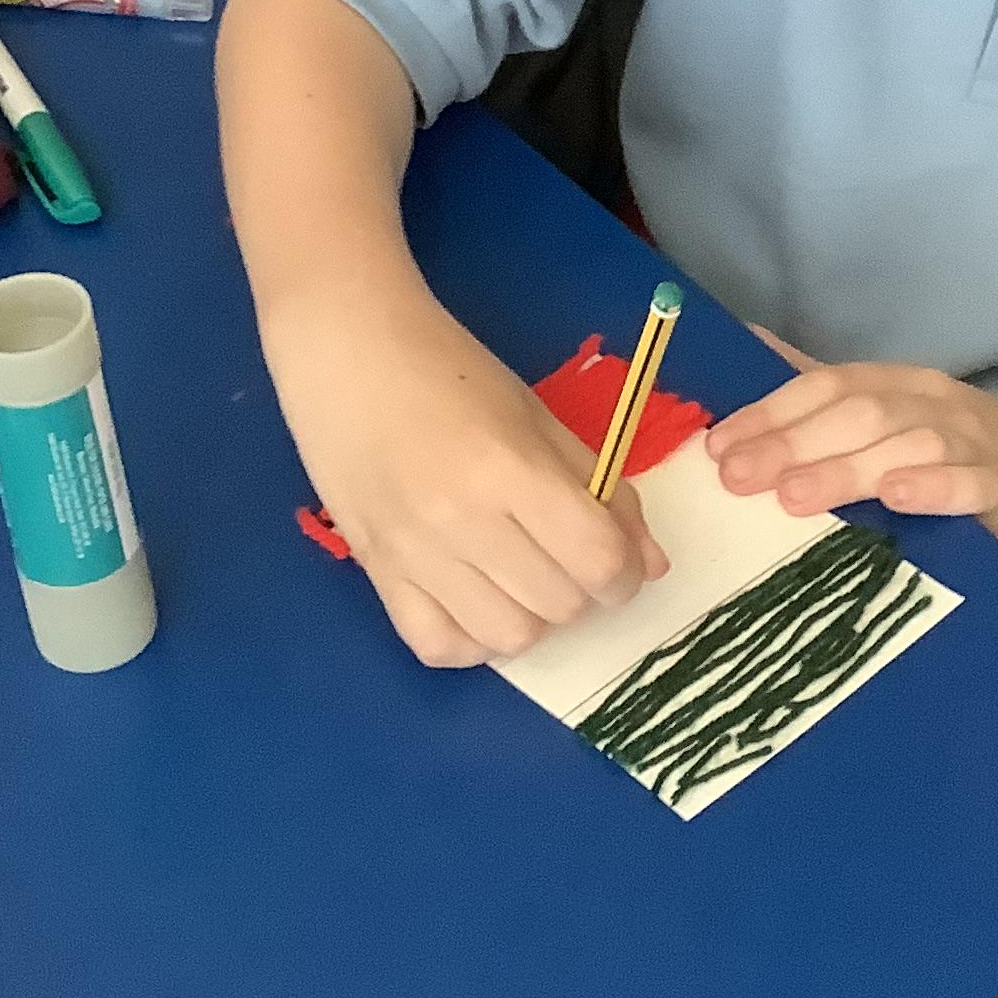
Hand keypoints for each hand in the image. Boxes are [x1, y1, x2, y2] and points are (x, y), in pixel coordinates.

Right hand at [265, 288, 667, 666]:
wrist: (347, 351)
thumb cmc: (449, 371)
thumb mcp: (540, 418)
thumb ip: (602, 492)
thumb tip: (650, 564)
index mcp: (510, 469)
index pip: (596, 559)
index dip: (624, 571)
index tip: (617, 560)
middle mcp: (461, 521)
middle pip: (559, 605)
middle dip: (583, 590)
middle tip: (567, 557)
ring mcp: (413, 554)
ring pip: (507, 637)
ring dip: (532, 618)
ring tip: (523, 579)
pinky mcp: (373, 572)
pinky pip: (437, 646)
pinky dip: (470, 639)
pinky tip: (475, 602)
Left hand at [707, 361, 997, 573]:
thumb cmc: (966, 455)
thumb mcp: (895, 414)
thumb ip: (824, 388)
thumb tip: (747, 345)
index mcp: (898, 386)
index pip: (826, 386)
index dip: (769, 413)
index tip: (715, 447)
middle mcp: (931, 405)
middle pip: (857, 412)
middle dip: (790, 443)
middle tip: (737, 478)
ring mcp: (973, 445)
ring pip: (907, 443)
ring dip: (847, 468)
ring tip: (794, 497)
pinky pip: (972, 483)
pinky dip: (935, 486)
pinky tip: (900, 498)